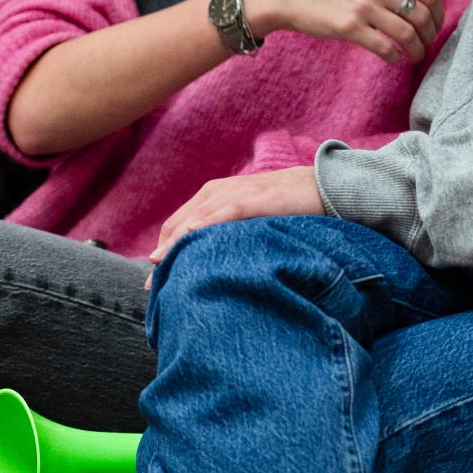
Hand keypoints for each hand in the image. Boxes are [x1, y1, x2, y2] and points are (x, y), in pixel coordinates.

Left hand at [148, 166, 322, 268]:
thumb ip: (226, 234)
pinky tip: (193, 234)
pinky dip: (208, 222)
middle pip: (180, 224)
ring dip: (177, 243)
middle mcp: (219, 192)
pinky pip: (227, 210)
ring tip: (160, 267)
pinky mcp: (257, 198)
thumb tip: (207, 267)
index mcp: (214, 196)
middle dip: (164, 253)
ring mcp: (238, 193)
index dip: (163, 250)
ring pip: (198, 218)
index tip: (153, 281)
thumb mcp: (248, 220)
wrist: (321, 186)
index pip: (177, 225)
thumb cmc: (284, 207)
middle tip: (150, 287)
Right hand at [246, 0, 441, 65]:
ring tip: (415, 55)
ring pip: (407, 34)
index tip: (436, 24)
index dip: (439, 13)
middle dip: (431, 34)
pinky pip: (384, 47)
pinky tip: (394, 58)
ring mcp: (364, 6)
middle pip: (422, 15)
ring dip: (417, 50)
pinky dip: (395, 57)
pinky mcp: (349, 28)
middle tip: (428, 43)